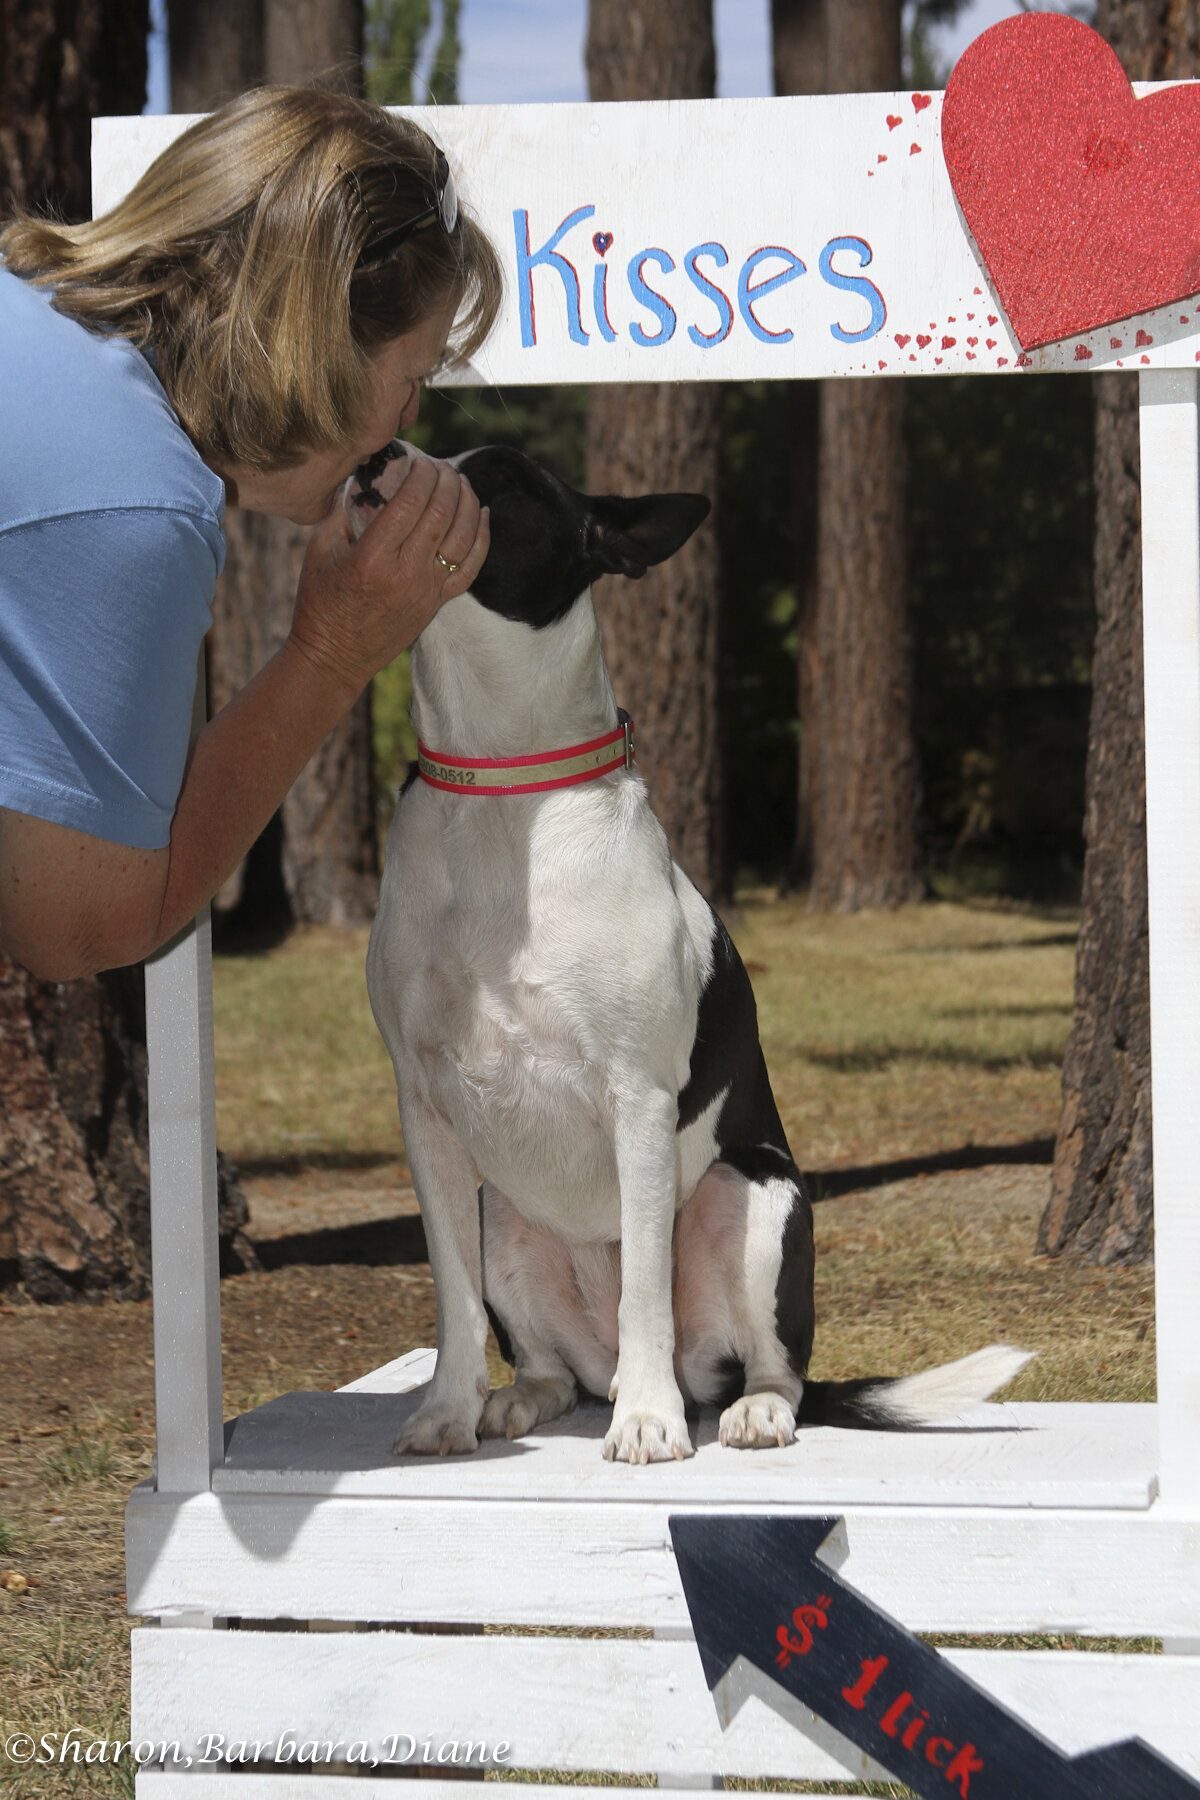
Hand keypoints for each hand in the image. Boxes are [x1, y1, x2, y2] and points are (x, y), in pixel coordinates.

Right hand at [287, 455, 489, 701]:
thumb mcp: (319, 550)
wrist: (334, 658)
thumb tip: (366, 478)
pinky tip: (483, 516)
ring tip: (463, 483)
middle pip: (441, 514)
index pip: (411, 502)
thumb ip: (343, 511)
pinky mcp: (436, 604)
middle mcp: (405, 572)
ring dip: (467, 504)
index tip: (423, 460)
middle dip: (447, 482)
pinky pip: (470, 568)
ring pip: (462, 538)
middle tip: (445, 467)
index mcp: (373, 556)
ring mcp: (425, 590)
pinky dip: (481, 539)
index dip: (422, 475)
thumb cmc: (319, 603)